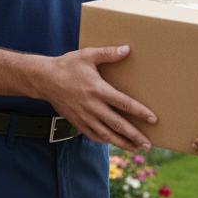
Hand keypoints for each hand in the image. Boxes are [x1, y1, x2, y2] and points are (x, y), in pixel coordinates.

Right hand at [41, 46, 156, 151]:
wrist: (43, 79)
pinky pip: (92, 135)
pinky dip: (104, 140)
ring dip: (122, 142)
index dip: (140, 112)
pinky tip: (114, 142)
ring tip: (135, 148)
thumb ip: (108, 53)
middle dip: (134, 135)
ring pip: (106, 134)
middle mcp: (92, 106)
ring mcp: (83, 116)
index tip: (153, 120)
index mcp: (97, 90)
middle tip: (149, 145)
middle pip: (117, 124)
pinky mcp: (76, 122)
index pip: (124, 104)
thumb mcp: (88, 55)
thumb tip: (127, 49)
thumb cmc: (68, 65)